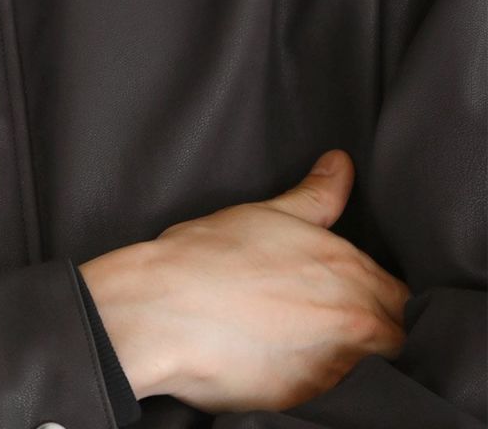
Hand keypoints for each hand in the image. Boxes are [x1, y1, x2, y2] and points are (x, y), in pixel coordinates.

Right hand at [79, 149, 411, 413]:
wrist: (163, 309)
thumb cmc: (208, 255)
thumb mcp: (268, 214)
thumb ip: (317, 195)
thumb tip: (341, 163)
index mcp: (350, 270)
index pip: (399, 295)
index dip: (378, 296)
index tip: (351, 296)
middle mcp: (353, 317)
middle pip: (393, 334)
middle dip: (372, 329)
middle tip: (324, 319)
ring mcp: (334, 364)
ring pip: (366, 367)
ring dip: (348, 357)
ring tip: (302, 341)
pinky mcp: (308, 398)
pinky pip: (333, 393)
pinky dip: (318, 380)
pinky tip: (284, 361)